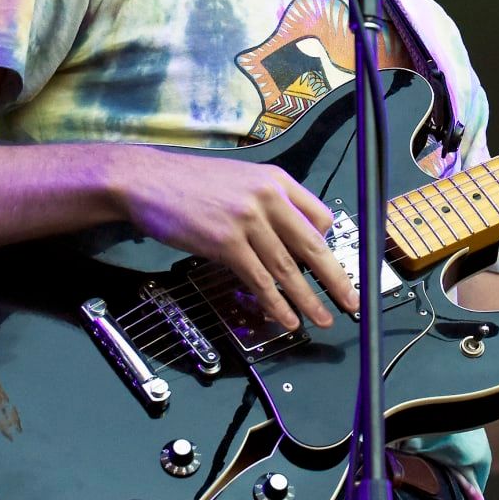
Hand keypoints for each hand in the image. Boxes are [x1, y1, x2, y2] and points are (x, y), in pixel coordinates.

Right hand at [116, 150, 357, 330]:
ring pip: (289, 268)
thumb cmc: (190, 183)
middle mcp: (268, 197)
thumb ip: (268, 203)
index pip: (320, 215)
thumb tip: (289, 237)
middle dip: (335, 278)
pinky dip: (275, 304)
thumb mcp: (241, 179)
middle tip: (351, 301)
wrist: (147, 180)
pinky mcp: (226, 242)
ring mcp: (248, 220)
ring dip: (308, 299)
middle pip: (313, 244)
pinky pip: (260, 280)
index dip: (329, 245)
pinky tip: (285, 318)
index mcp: (276, 179)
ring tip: (322, 319)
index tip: (334, 266)